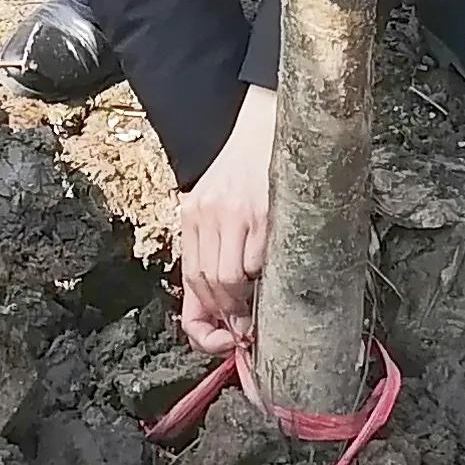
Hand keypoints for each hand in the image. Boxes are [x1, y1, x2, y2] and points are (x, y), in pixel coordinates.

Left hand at [177, 89, 279, 357]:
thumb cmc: (247, 168)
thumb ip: (218, 250)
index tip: (222, 344)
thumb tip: (228, 312)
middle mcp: (206, 217)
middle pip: (207, 288)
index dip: (202, 327)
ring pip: (228, 281)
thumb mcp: (219, 206)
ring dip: (247, 300)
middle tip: (250, 327)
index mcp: (193, 219)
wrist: (267, 121)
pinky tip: (275, 267)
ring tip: (264, 299)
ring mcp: (232, 215)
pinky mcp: (260, 211)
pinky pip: (256, 260)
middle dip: (230, 317)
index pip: (189, 288)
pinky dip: (265, 274)